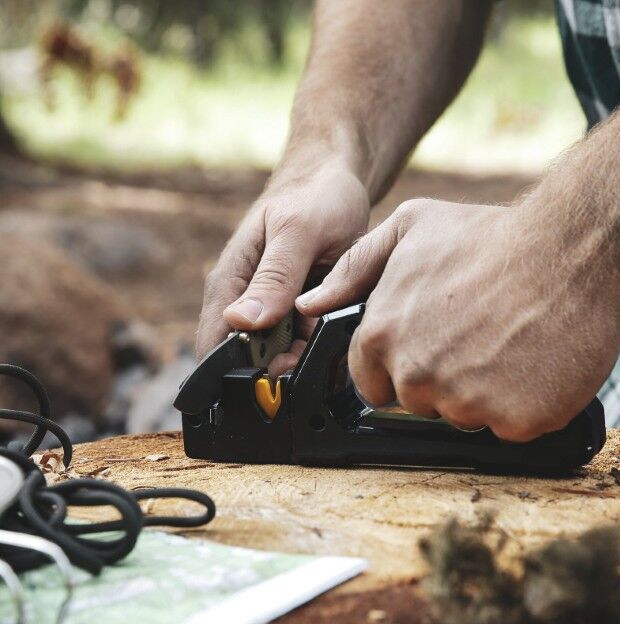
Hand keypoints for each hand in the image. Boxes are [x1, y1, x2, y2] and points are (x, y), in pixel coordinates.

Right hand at [196, 158, 369, 368]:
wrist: (337, 181)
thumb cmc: (314, 197)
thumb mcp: (297, 232)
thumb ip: (274, 277)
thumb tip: (241, 321)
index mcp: (231, 282)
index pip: (215, 345)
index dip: (236, 372)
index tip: (273, 377)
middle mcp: (246, 301)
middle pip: (251, 358)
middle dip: (281, 367)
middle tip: (313, 351)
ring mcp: (272, 309)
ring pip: (283, 355)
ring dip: (306, 355)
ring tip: (330, 328)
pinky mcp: (297, 312)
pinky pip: (307, 341)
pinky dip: (322, 341)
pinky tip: (338, 324)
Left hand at [297, 198, 619, 441]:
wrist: (574, 247)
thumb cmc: (492, 235)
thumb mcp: (409, 230)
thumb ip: (352, 270)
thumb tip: (309, 304)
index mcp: (383, 337)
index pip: (374, 384)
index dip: (400, 368)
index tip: (431, 348)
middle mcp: (418, 375)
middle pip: (419, 402)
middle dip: (442, 379)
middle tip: (478, 338)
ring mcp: (467, 403)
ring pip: (465, 417)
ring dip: (484, 392)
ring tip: (510, 342)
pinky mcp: (515, 421)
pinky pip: (510, 427)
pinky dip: (524, 405)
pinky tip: (535, 363)